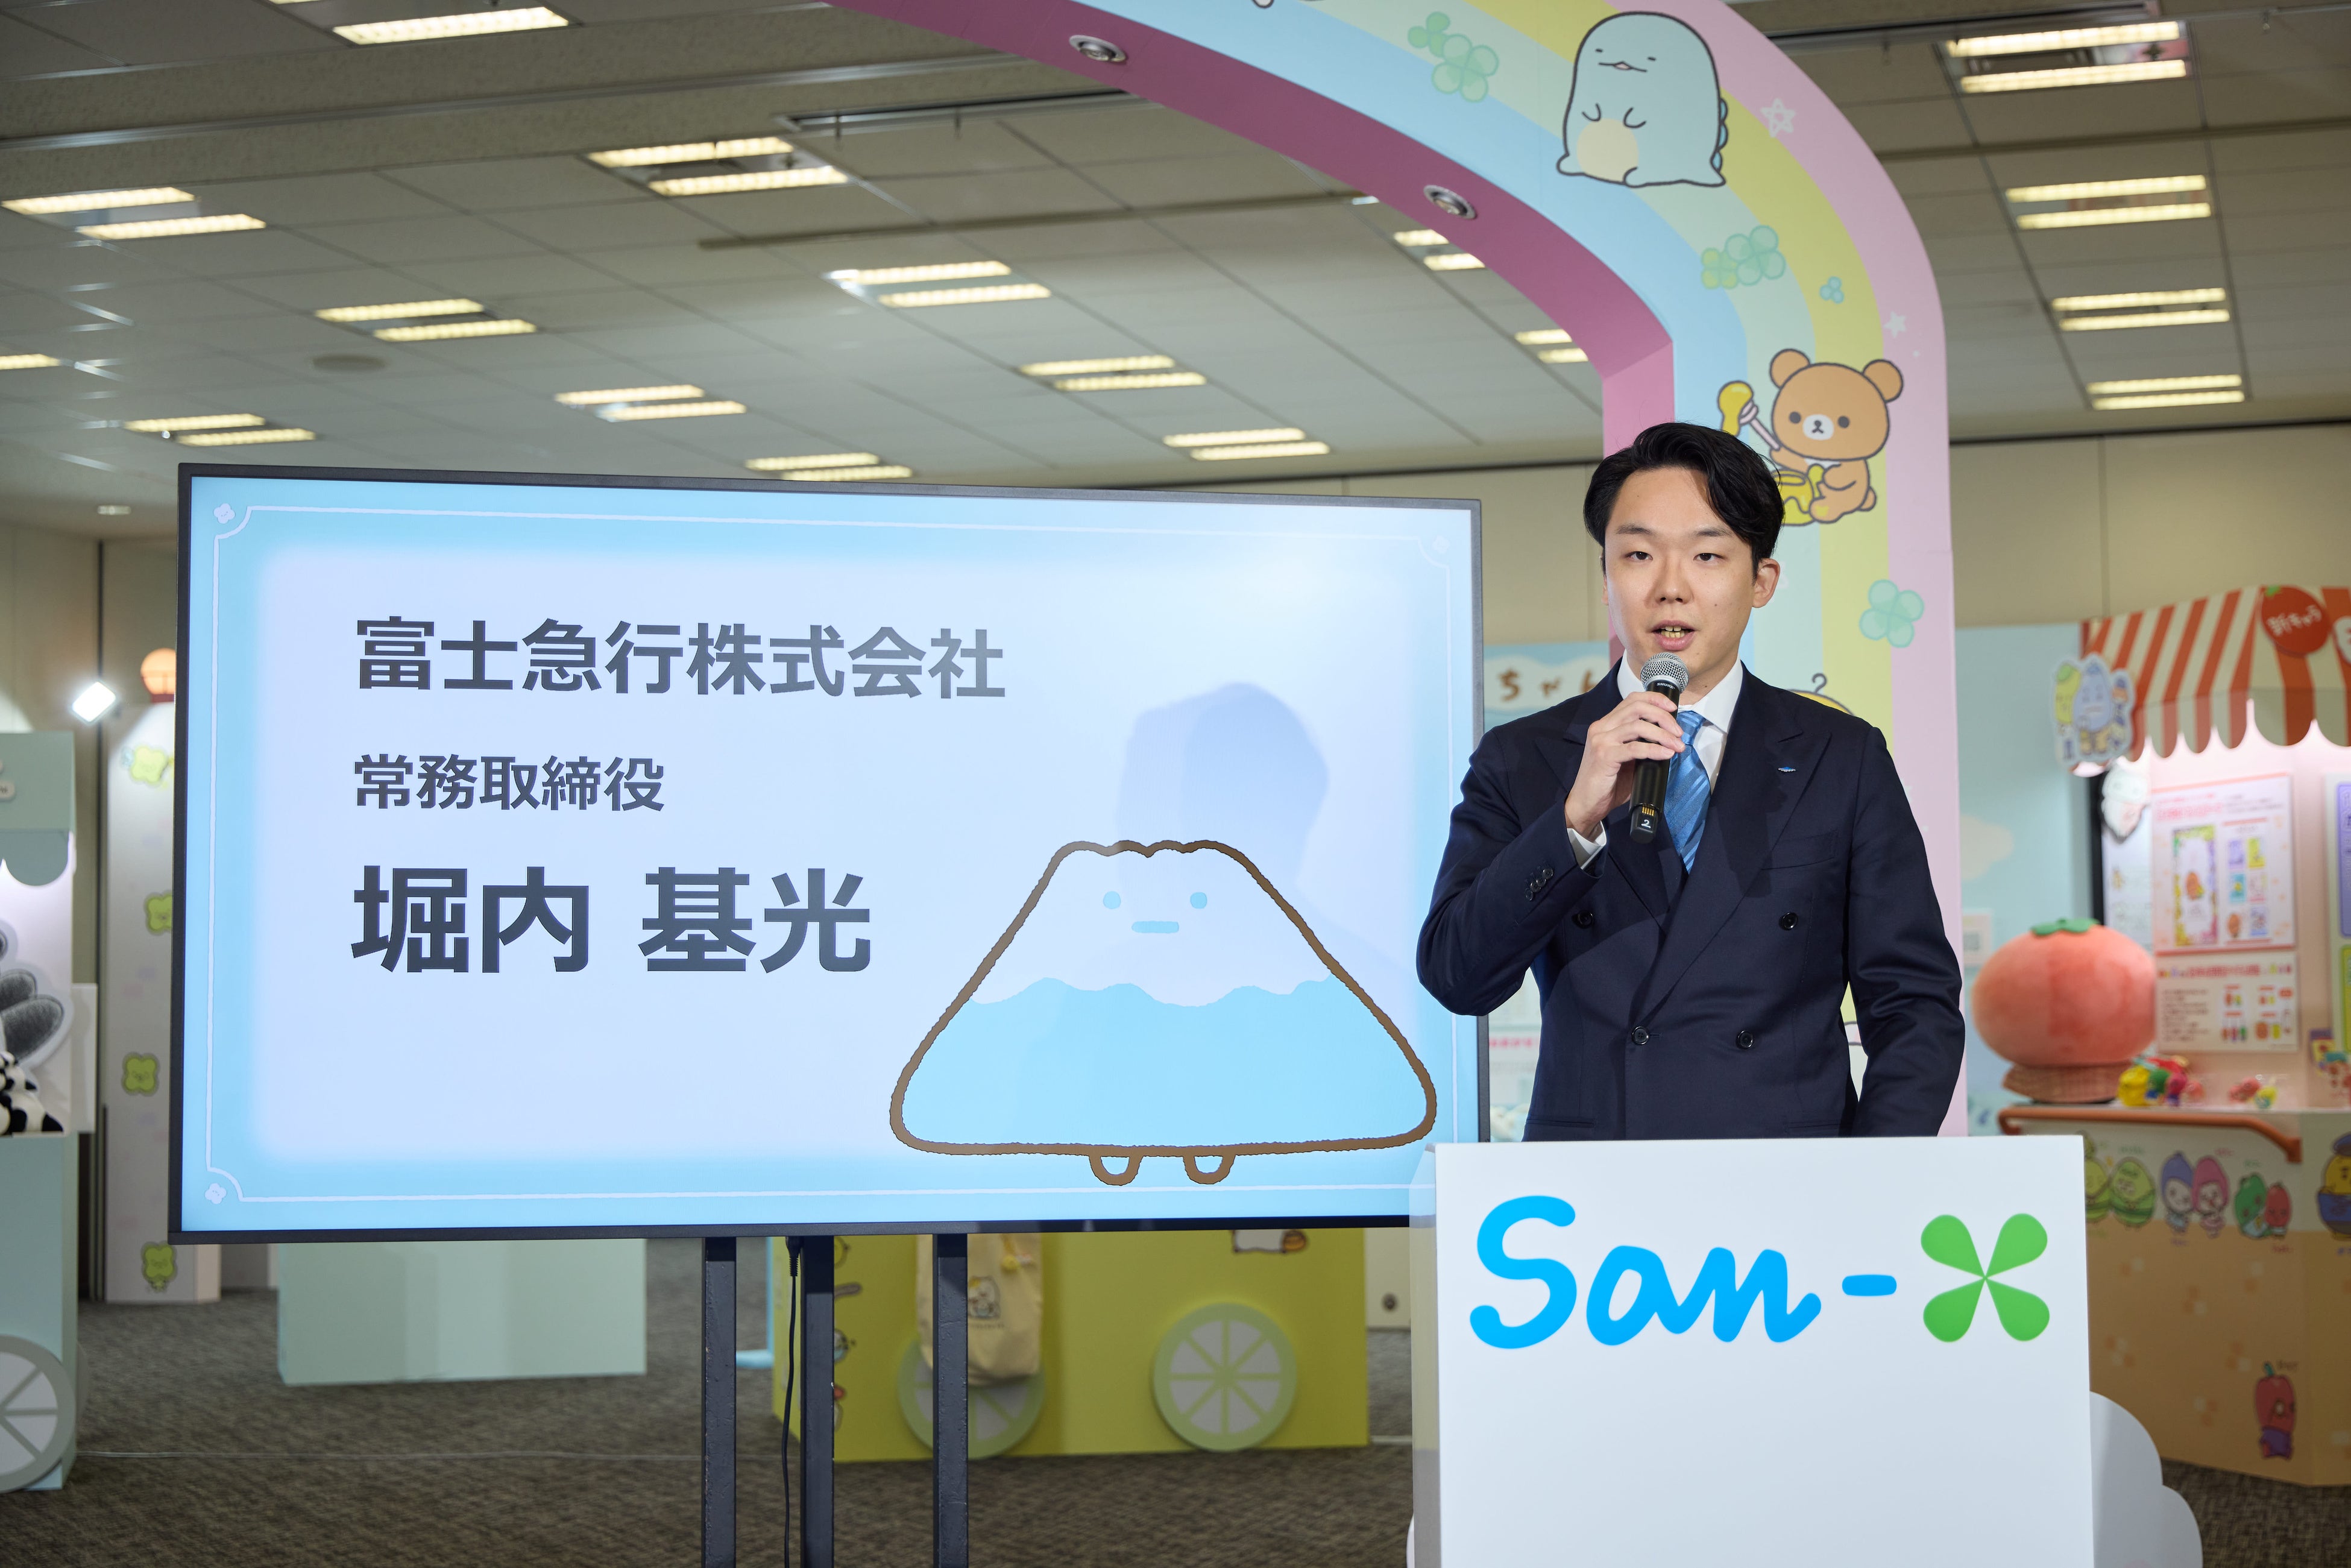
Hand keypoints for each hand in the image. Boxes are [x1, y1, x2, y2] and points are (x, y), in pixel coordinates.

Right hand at [1563, 690, 1684, 839]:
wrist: (1585, 804)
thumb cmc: (1606, 784)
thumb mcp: (1625, 758)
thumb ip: (1640, 744)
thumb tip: (1669, 740)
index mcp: (1606, 725)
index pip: (1632, 700)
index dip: (1654, 699)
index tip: (1672, 708)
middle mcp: (1601, 728)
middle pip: (1637, 708)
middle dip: (1663, 717)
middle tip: (1678, 732)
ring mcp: (1601, 741)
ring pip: (1638, 726)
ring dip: (1663, 734)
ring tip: (1677, 745)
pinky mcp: (1604, 756)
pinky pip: (1635, 748)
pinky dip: (1654, 749)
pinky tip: (1666, 754)